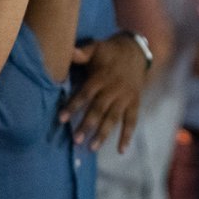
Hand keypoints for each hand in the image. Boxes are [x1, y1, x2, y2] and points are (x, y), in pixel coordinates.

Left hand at [59, 33, 146, 151]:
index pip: (86, 93)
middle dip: (87, 124)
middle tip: (76, 140)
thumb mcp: (96, 47)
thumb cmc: (110, 52)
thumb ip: (82, 52)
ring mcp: (125, 98)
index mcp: (101, 77)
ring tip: (92, 148)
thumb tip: (67, 51)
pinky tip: (121, 151)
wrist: (137, 51)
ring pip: (113, 118)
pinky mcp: (134, 103)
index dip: (73, 105)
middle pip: (99, 109)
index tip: (61, 119)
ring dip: (103, 133)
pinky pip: (132, 120)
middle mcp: (113, 89)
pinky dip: (127, 135)